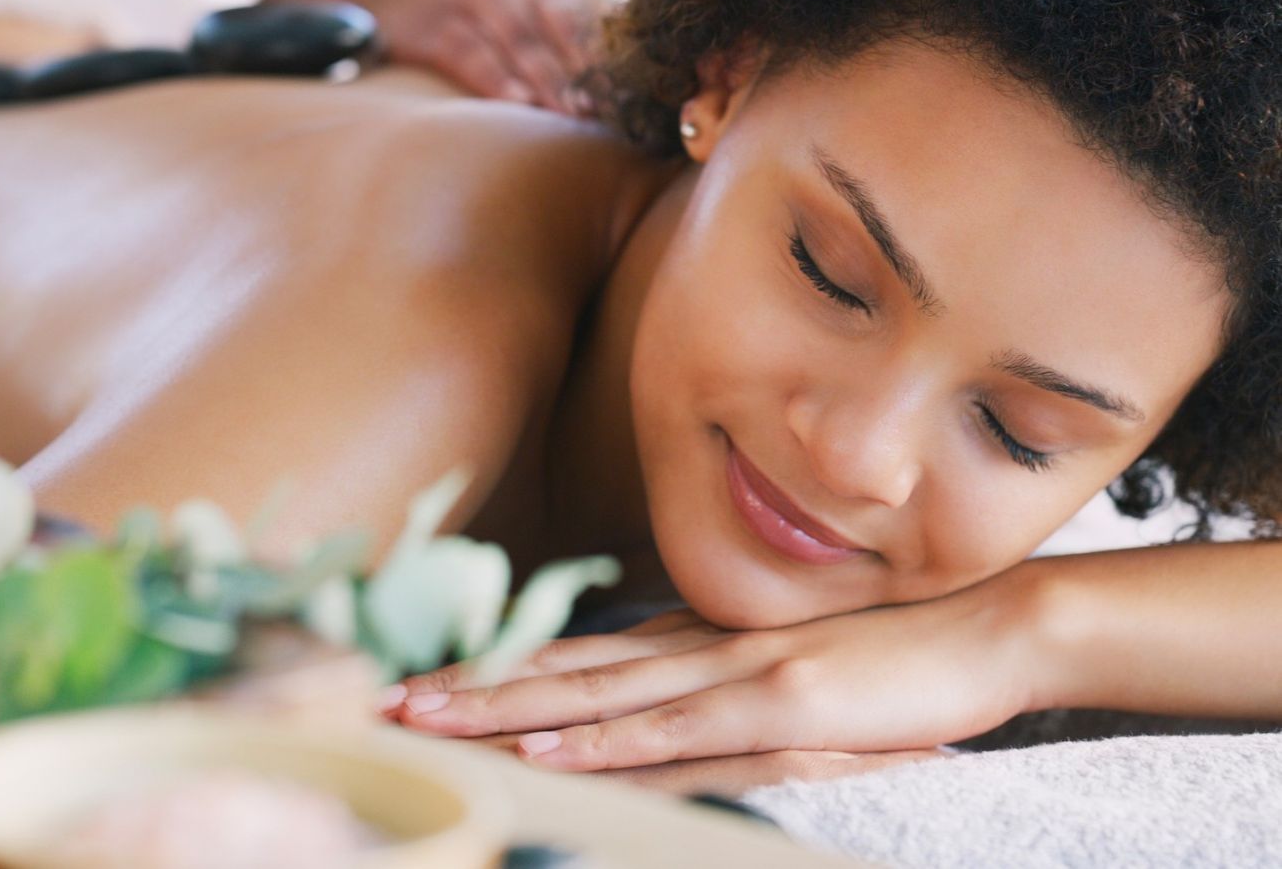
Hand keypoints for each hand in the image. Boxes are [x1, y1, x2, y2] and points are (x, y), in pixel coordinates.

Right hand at [361, 0, 607, 113]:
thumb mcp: (531, 20)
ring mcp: (478, 9)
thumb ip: (575, 49)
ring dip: (554, 81)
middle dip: (596, 74)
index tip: (652, 90)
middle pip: (566, 33)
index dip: (624, 56)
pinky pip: (471, 55)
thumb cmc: (488, 22)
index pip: (597, 22)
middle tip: (624, 113)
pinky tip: (518, 104)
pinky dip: (496, 79)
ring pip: (523, 45)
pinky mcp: (439, 31)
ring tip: (580, 116)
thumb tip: (630, 104)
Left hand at [384, 580, 1038, 786]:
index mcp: (698, 639)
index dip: (500, 668)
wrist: (988, 628)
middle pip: (565, 669)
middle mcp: (700, 647)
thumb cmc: (890, 656)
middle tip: (390, 696)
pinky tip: (551, 750)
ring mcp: (736, 672)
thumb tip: (655, 714)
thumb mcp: (790, 673)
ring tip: (432, 717)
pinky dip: (606, 741)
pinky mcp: (781, 703)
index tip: (430, 680)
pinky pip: (677, 730)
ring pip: (598, 696)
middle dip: (474, 686)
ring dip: (509, 710)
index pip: (579, 655)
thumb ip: (721, 691)